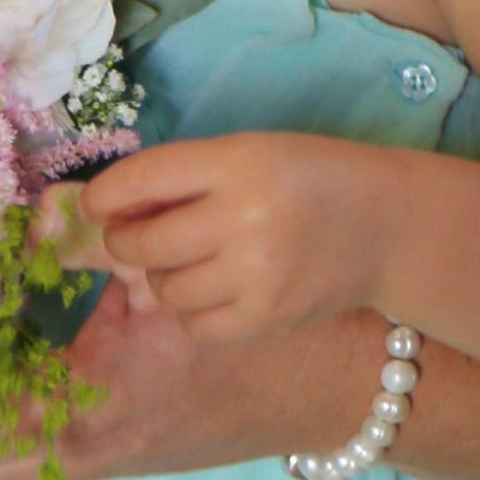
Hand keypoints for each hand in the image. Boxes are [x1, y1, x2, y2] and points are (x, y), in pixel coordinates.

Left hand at [55, 135, 381, 343]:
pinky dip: (192, 311)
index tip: (93, 207)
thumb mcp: (249, 154)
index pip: (141, 179)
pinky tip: (212, 291)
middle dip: (125, 242)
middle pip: (142, 243)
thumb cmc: (306, 180)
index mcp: (236, 162)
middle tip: (133, 238)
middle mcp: (243, 217)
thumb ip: (184, 177)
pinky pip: (196, 324)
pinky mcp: (267, 316)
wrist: (385, 226)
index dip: (104, 196)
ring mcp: (256, 273)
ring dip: (162, 278)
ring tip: (189, 262)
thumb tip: (107, 211)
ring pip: (164, 288)